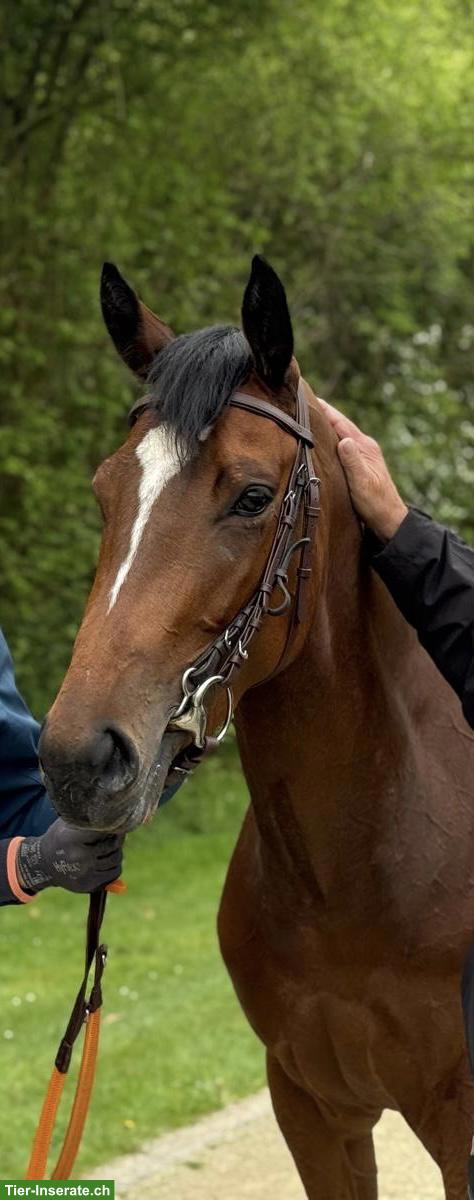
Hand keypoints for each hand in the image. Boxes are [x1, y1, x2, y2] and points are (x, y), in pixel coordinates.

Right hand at [16, 818, 122, 893]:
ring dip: (117, 851)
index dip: (111, 824)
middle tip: (114, 832)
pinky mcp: (88, 885)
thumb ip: (89, 818)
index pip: (104, 829)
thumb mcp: (68, 821)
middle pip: (113, 845)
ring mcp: (84, 873)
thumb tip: (116, 816)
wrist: (43, 864)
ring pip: (116, 859)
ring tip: (109, 845)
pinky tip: (107, 859)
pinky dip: (114, 865)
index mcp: (72, 839)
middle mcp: (78, 858)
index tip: (113, 820)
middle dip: (116, 837)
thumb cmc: (60, 837)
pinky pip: (113, 874)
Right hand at [318, 398, 407, 540]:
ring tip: (309, 416)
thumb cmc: (375, 503)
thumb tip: (343, 440)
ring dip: (327, 424)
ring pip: (341, 434)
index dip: (325, 410)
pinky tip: (323, 440)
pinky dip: (331, 438)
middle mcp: (365, 446)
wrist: (389, 519)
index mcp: (365, 447)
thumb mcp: (362, 483)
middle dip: (323, 413)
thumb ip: (353, 461)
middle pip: (340, 424)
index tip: (309, 397)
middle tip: (302, 401)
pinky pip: (342, 444)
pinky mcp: (361, 463)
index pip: (341, 423)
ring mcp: (364, 454)